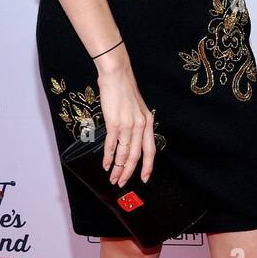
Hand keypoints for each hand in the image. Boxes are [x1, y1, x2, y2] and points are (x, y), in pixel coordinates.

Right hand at [94, 48, 156, 186]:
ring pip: (125, 153)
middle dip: (129, 172)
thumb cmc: (124, 91)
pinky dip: (109, 157)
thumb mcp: (136, 110)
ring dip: (118, 168)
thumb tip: (128, 141)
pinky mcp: (115, 122)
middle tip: (122, 182)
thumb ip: (135, 125)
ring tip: (112, 177)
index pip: (150, 150)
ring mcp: (128, 124)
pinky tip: (106, 164)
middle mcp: (141, 125)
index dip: (147, 166)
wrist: (117, 75)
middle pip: (137, 155)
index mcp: (148, 123)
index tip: (144, 178)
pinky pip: (113, 144)